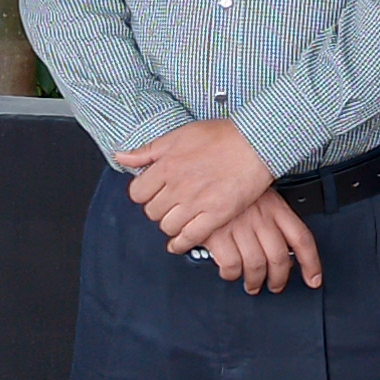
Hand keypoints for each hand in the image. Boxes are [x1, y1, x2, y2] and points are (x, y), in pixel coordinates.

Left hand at [114, 118, 274, 247]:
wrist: (257, 142)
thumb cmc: (223, 136)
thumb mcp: (179, 135)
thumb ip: (148, 150)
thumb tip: (122, 157)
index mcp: (166, 166)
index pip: (138, 193)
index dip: (144, 194)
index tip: (152, 193)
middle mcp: (178, 186)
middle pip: (152, 212)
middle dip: (158, 210)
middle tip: (168, 205)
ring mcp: (197, 202)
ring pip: (168, 226)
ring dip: (170, 225)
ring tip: (178, 219)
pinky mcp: (216, 214)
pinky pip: (190, 237)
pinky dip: (181, 244)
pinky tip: (180, 243)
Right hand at [191, 198, 322, 293]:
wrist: (200, 173)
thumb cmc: (230, 186)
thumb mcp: (259, 194)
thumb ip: (273, 219)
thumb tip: (285, 251)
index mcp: (275, 206)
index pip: (302, 239)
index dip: (311, 264)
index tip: (313, 279)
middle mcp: (260, 217)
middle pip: (279, 258)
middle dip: (279, 279)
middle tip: (275, 286)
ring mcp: (239, 226)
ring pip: (256, 266)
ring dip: (255, 282)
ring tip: (252, 285)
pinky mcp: (217, 234)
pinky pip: (231, 266)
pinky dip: (231, 275)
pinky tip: (229, 272)